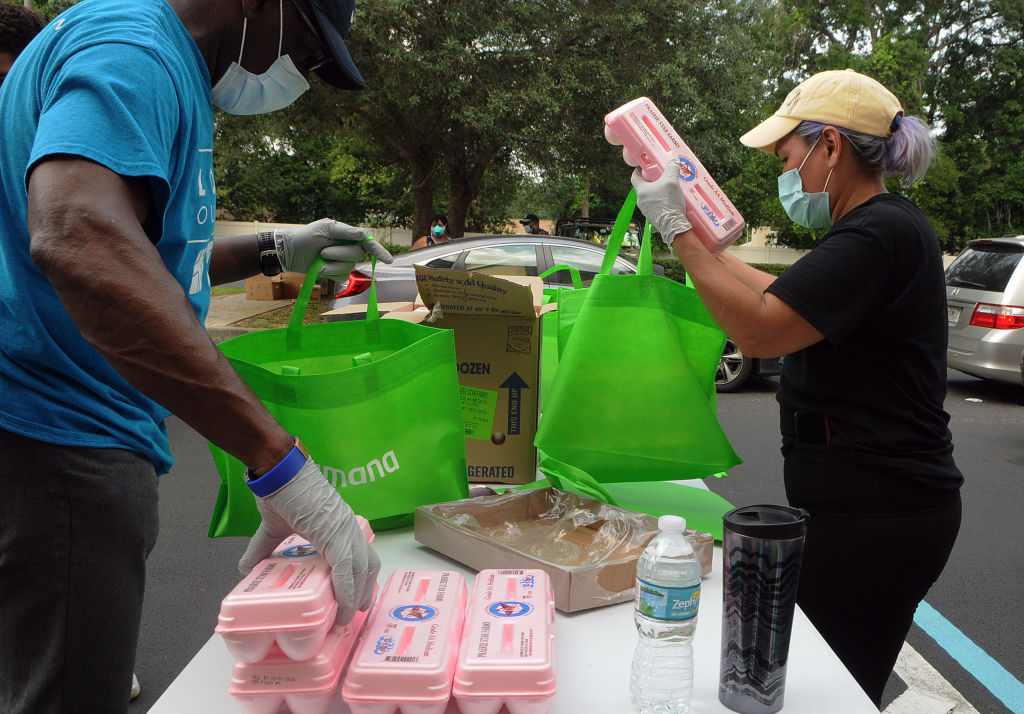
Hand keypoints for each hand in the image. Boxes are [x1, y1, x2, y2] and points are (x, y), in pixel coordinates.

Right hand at [238, 457, 380, 623]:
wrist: (279, 471)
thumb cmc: (279, 490)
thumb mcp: (273, 528)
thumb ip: (263, 548)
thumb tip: (246, 569)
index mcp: (339, 524)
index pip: (360, 554)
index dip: (361, 577)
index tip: (357, 597)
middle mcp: (348, 527)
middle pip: (367, 565)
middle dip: (365, 590)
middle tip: (356, 612)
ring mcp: (345, 531)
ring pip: (361, 571)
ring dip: (357, 596)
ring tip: (347, 617)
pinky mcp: (335, 535)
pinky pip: (347, 570)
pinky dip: (347, 592)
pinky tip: (343, 609)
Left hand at [274, 218, 393, 279]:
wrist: (290, 252)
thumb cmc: (307, 236)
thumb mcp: (325, 228)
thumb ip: (345, 231)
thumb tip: (363, 235)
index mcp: (348, 235)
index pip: (368, 243)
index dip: (379, 251)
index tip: (388, 261)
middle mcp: (348, 248)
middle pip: (357, 255)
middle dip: (340, 254)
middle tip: (323, 251)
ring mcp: (343, 262)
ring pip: (349, 268)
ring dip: (332, 264)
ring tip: (319, 259)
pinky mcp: (336, 274)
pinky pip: (342, 277)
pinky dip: (330, 273)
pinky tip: (320, 268)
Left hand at [630, 158, 692, 248]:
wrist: (673, 225)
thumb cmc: (669, 203)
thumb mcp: (671, 181)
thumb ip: (672, 169)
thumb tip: (674, 161)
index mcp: (641, 191)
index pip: (635, 177)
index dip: (638, 169)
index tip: (644, 165)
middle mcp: (641, 201)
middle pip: (644, 186)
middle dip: (652, 180)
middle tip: (661, 175)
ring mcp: (646, 210)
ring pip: (650, 196)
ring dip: (658, 190)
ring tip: (668, 187)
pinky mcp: (654, 217)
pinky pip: (655, 205)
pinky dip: (661, 200)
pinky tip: (671, 199)